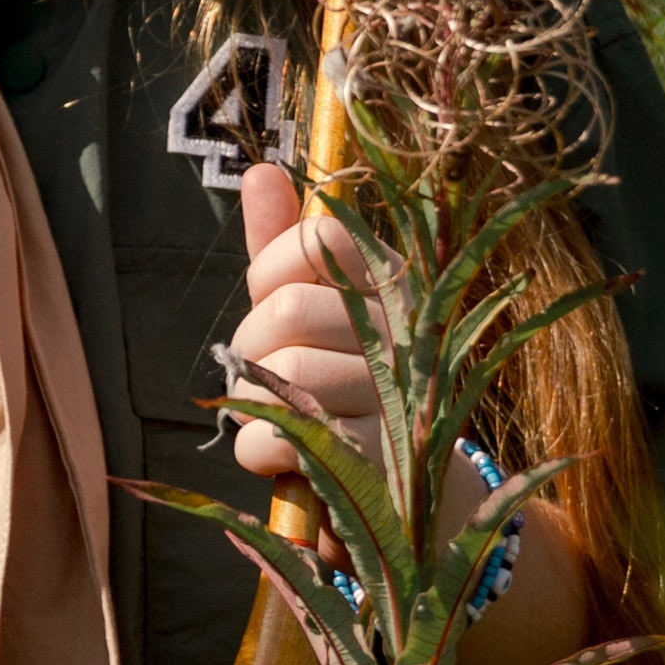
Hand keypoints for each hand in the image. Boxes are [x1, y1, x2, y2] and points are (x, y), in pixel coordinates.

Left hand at [221, 161, 379, 485]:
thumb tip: (262, 172)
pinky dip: (258, 452)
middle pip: (288, 312)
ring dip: (256, 405)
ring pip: (281, 376)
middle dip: (253, 349)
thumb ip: (283, 247)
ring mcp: (401, 398)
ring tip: (286, 416)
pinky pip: (277, 439)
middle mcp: (410, 331)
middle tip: (272, 375)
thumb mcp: (316, 309)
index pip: (318, 237)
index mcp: (395, 283)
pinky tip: (285, 456)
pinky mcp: (380, 463)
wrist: (411, 493)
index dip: (272, 273)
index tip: (276, 304)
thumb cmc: (349, 384)